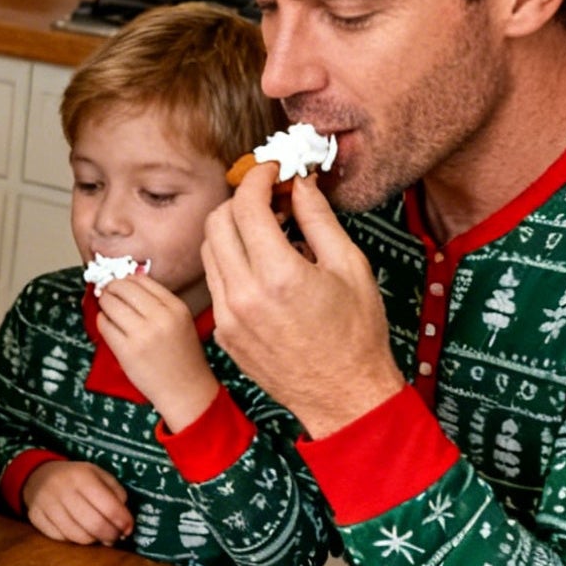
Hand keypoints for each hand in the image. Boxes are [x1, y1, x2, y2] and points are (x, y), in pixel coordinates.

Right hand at [22, 459, 131, 545]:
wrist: (39, 476)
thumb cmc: (77, 478)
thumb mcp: (99, 476)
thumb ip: (116, 494)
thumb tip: (125, 523)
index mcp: (82, 476)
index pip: (109, 507)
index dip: (123, 522)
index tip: (128, 529)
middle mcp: (62, 489)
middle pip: (94, 524)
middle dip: (110, 536)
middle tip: (114, 537)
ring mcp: (46, 504)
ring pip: (77, 536)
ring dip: (92, 540)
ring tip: (97, 535)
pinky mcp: (35, 517)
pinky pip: (60, 538)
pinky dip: (73, 539)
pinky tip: (78, 531)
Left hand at [95, 272, 218, 433]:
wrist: (186, 390)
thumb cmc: (182, 356)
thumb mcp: (180, 321)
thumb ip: (158, 303)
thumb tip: (126, 283)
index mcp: (176, 307)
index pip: (141, 279)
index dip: (125, 280)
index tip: (119, 285)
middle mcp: (160, 317)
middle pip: (123, 288)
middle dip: (110, 288)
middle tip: (107, 294)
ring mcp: (143, 334)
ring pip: (110, 304)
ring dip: (104, 304)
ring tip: (107, 310)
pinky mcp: (127, 351)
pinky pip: (104, 326)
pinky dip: (102, 322)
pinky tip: (108, 326)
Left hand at [203, 165, 403, 436]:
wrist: (342, 396)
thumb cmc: (356, 334)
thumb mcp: (350, 267)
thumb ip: (318, 219)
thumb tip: (299, 183)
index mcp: (278, 275)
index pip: (246, 206)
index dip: (257, 178)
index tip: (271, 170)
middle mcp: (243, 295)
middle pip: (216, 223)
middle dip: (241, 200)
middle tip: (270, 198)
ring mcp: (227, 317)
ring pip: (209, 251)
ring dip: (232, 231)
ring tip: (268, 232)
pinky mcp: (222, 332)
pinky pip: (215, 282)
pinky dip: (231, 262)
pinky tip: (263, 267)